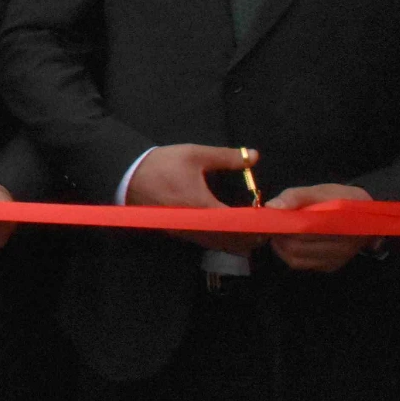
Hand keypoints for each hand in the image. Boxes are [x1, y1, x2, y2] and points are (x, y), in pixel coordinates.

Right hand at [124, 143, 265, 255]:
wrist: (127, 176)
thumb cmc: (162, 164)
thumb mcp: (195, 154)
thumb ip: (227, 157)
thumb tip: (255, 156)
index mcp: (203, 206)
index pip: (240, 224)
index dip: (258, 224)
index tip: (272, 219)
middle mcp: (197, 225)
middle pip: (233, 242)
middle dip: (253, 236)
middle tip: (268, 226)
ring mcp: (188, 232)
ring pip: (221, 246)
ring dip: (239, 240)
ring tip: (254, 229)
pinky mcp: (181, 234)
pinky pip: (209, 243)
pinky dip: (224, 240)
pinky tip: (232, 230)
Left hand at [265, 183, 373, 272]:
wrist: (367, 215)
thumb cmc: (340, 199)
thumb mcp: (320, 190)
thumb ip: (295, 197)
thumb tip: (272, 206)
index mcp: (340, 223)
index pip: (304, 229)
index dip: (283, 226)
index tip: (270, 219)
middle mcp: (341, 247)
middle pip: (297, 247)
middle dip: (280, 236)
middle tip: (272, 225)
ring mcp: (336, 260)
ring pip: (296, 259)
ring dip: (282, 247)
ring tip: (280, 232)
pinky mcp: (330, 267)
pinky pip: (303, 264)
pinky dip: (290, 254)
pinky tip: (290, 242)